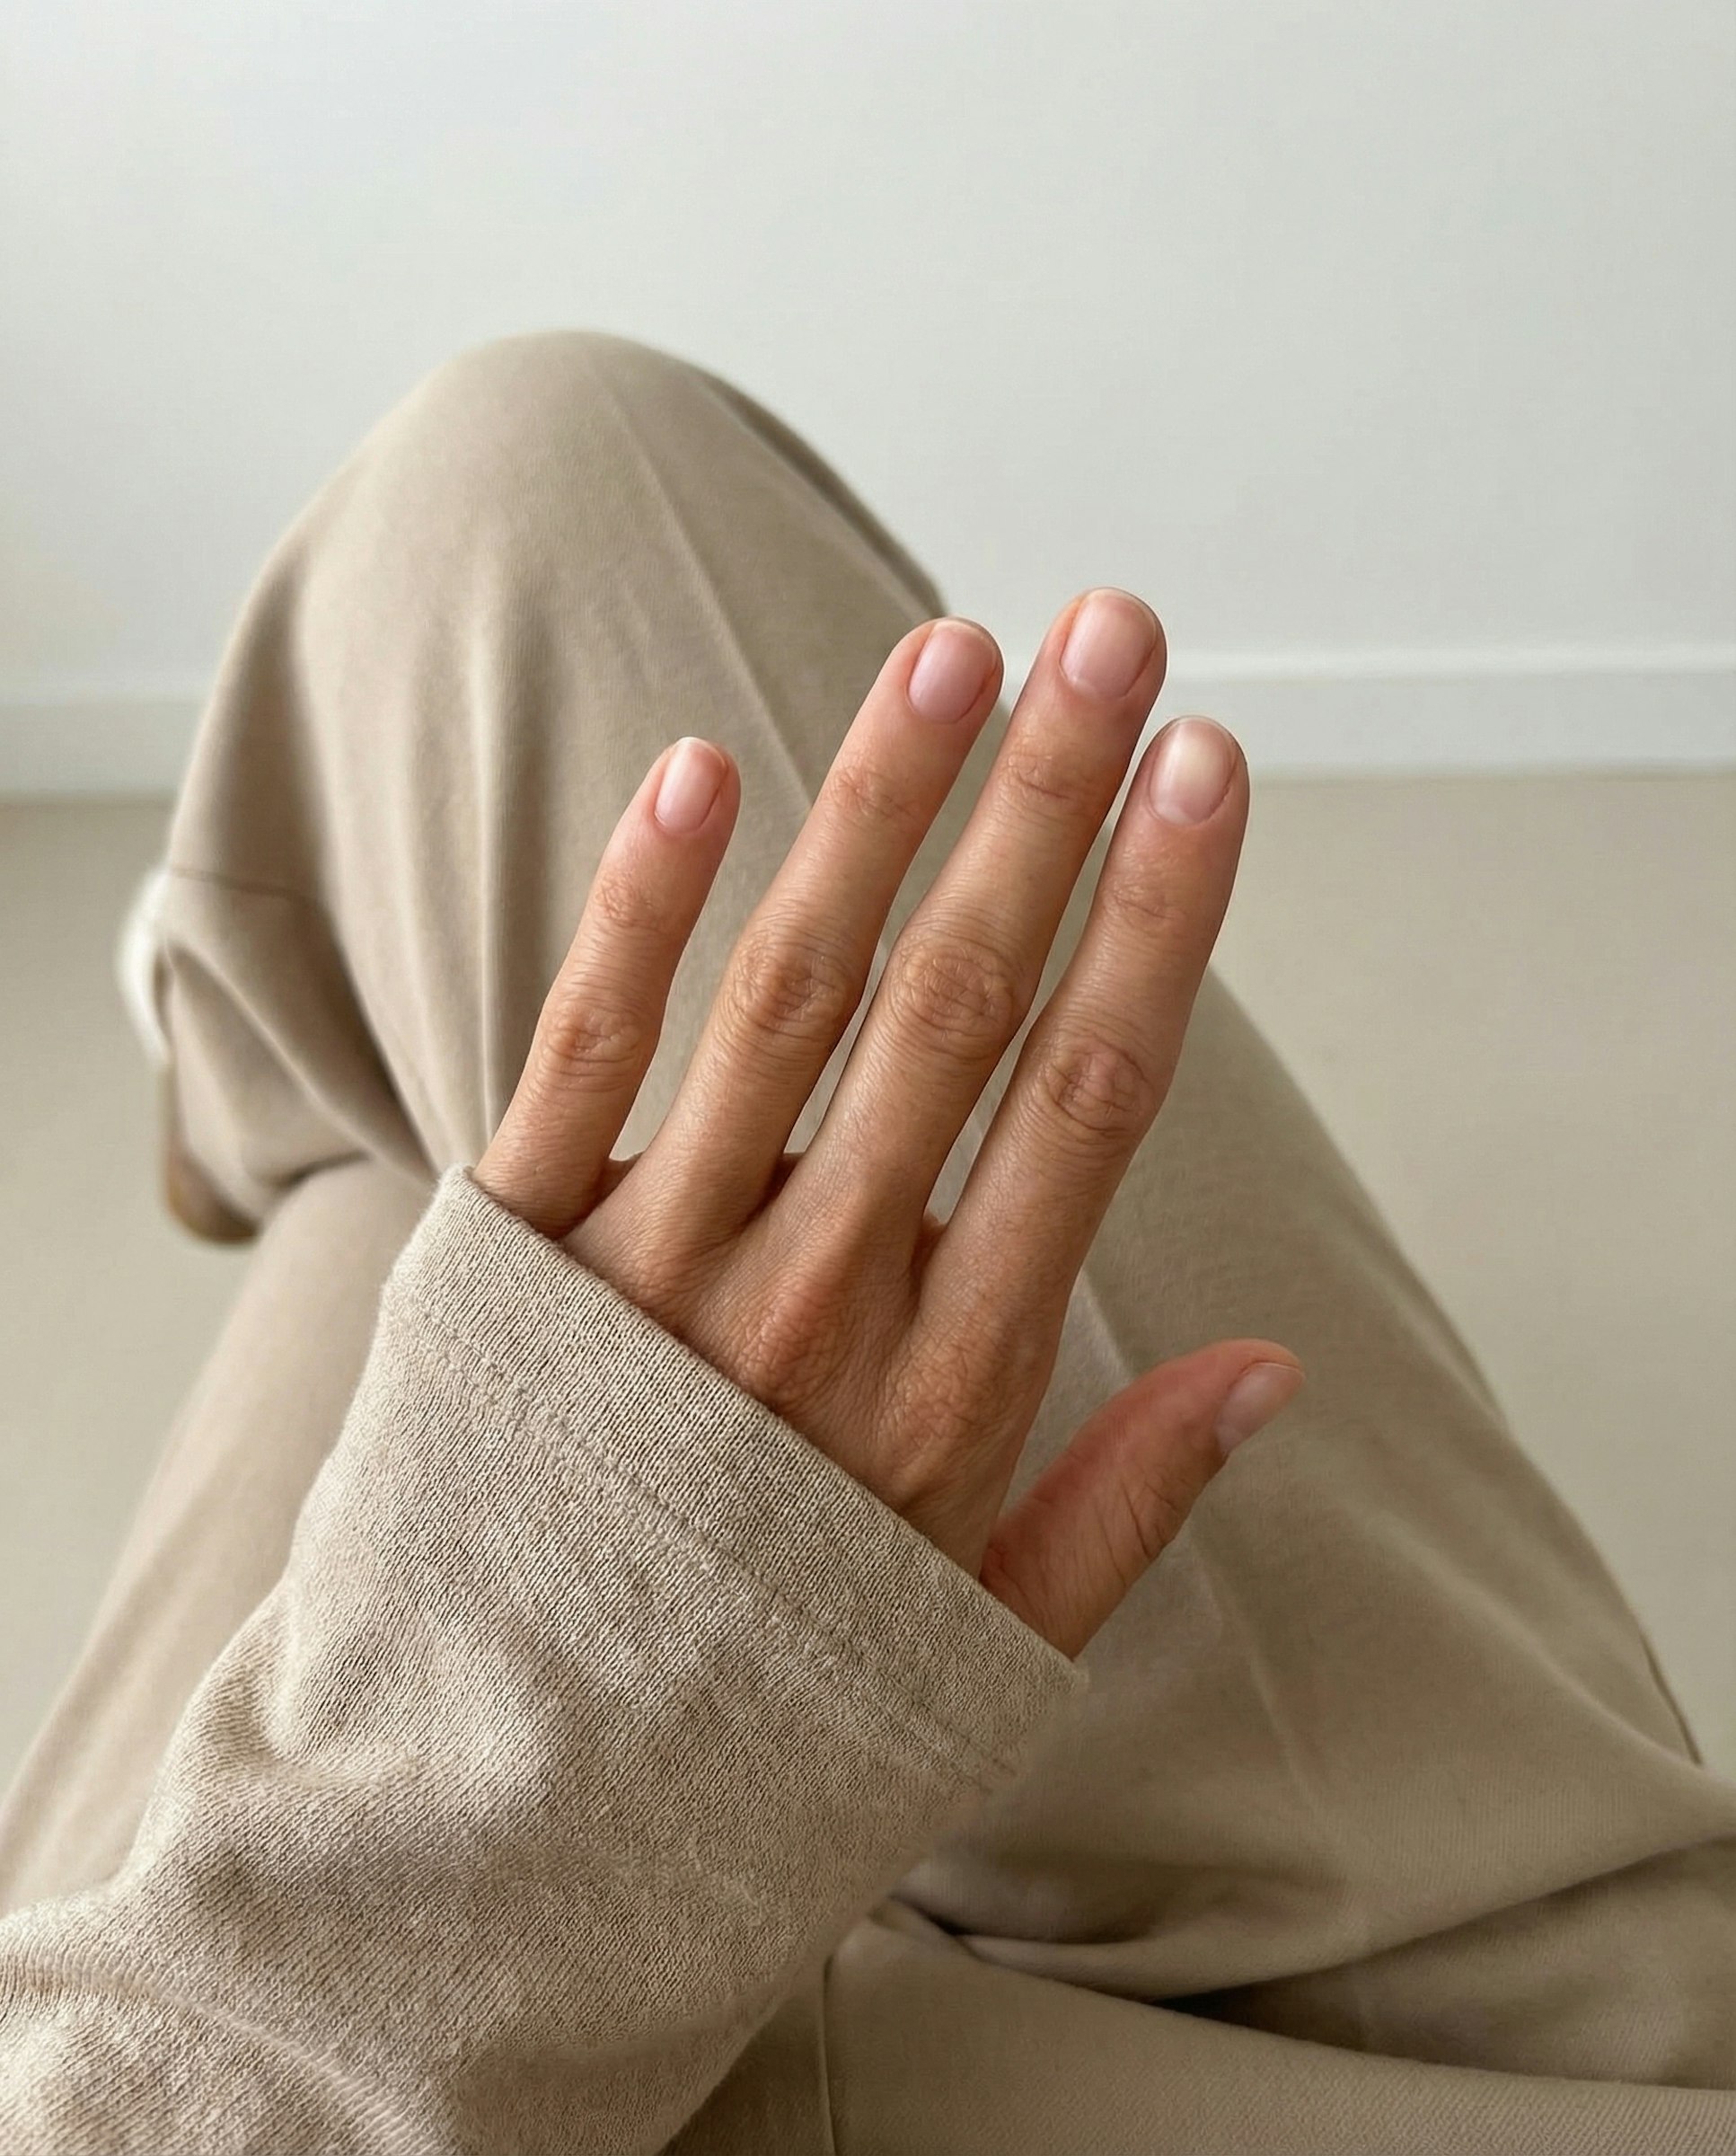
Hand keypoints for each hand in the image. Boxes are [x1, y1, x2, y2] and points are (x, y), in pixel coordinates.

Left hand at [474, 589, 1303, 1657]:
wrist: (495, 1809)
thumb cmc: (759, 1708)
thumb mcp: (975, 1644)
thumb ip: (1127, 1499)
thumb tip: (1273, 1367)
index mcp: (950, 1390)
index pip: (1086, 1102)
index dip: (1158, 921)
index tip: (1211, 772)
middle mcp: (816, 1304)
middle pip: (959, 1006)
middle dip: (1051, 806)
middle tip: (1119, 637)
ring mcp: (658, 1268)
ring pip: (791, 994)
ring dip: (879, 807)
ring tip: (957, 652)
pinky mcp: (513, 1252)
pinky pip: (582, 1049)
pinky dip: (642, 906)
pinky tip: (705, 768)